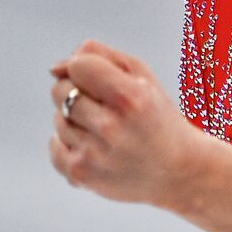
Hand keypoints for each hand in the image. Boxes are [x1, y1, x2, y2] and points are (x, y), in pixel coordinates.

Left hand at [47, 39, 204, 209]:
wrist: (178, 172)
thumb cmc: (156, 115)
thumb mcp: (141, 76)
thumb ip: (99, 56)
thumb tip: (54, 69)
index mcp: (131, 98)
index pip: (78, 65)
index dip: (86, 68)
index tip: (101, 79)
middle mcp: (112, 127)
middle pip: (59, 90)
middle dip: (76, 91)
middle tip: (103, 104)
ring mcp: (95, 154)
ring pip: (58, 119)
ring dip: (76, 120)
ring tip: (107, 130)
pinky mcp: (82, 175)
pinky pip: (54, 146)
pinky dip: (67, 144)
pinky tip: (94, 147)